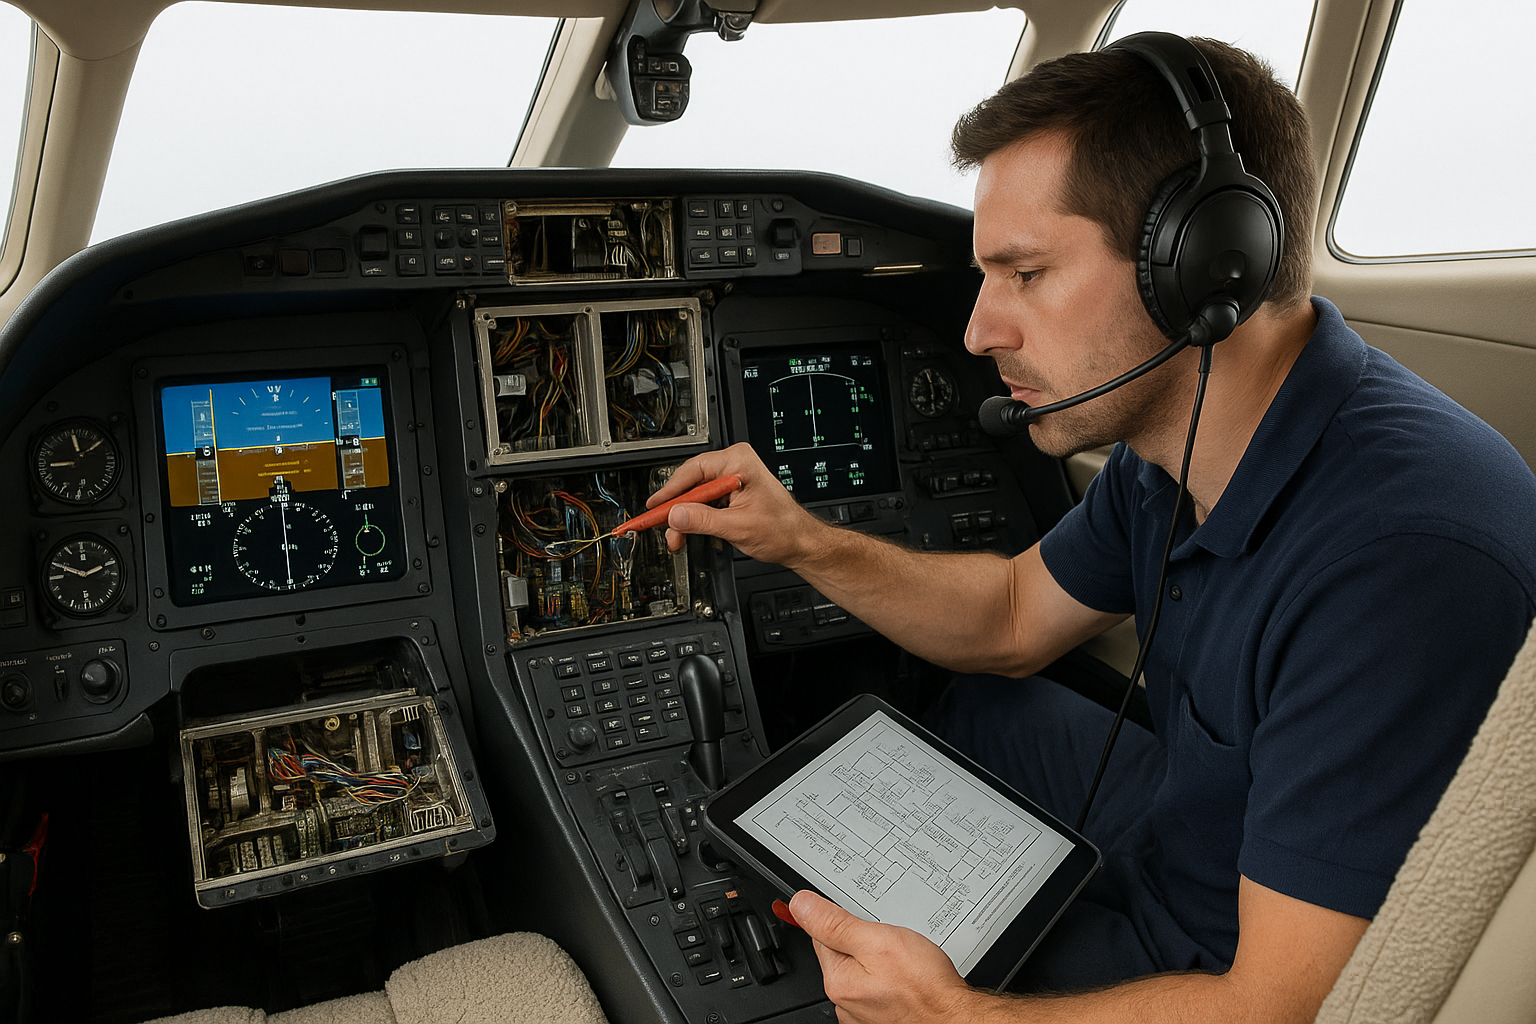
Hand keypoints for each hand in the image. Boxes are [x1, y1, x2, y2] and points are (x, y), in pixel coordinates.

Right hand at [647, 443, 825, 566]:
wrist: (799, 542)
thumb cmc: (783, 529)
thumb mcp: (737, 526)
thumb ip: (702, 520)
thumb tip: (675, 515)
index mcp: (738, 462)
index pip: (693, 471)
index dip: (670, 491)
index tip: (654, 507)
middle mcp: (734, 466)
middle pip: (691, 484)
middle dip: (676, 510)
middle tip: (663, 527)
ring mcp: (731, 480)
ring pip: (694, 497)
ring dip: (684, 519)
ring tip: (677, 537)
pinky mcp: (730, 494)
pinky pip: (703, 504)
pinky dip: (694, 520)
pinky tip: (689, 533)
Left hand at [789, 890, 980, 1023]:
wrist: (955, 1016)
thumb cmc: (924, 986)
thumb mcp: (878, 941)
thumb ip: (836, 923)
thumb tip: (801, 906)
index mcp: (838, 980)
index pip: (821, 935)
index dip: (840, 918)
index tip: (857, 916)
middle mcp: (845, 1001)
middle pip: (841, 953)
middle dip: (862, 940)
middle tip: (889, 940)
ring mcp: (863, 1013)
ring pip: (861, 969)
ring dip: (876, 959)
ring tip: (902, 959)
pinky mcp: (880, 1016)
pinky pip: (876, 986)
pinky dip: (888, 976)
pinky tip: (906, 974)